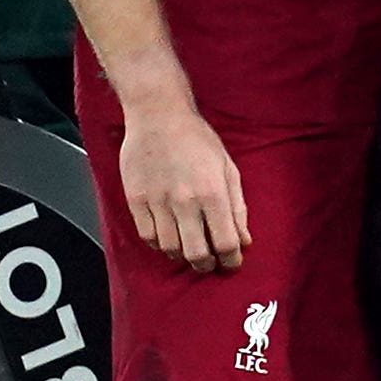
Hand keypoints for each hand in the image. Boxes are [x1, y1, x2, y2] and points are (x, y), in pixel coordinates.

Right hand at [121, 103, 249, 272]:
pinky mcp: (136, 199)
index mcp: (213, 193)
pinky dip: (159, 243)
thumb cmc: (197, 139)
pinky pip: (148, 236)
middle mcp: (185, 201)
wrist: (158, 114)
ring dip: (183, 255)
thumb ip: (237, 207)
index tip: (232, 262)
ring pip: (170, 249)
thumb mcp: (227, 168)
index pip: (226, 243)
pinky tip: (168, 236)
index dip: (232, 260)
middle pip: (197, 254)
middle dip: (208, 265)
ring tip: (189, 248)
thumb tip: (244, 241)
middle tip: (210, 263)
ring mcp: (158, 201)